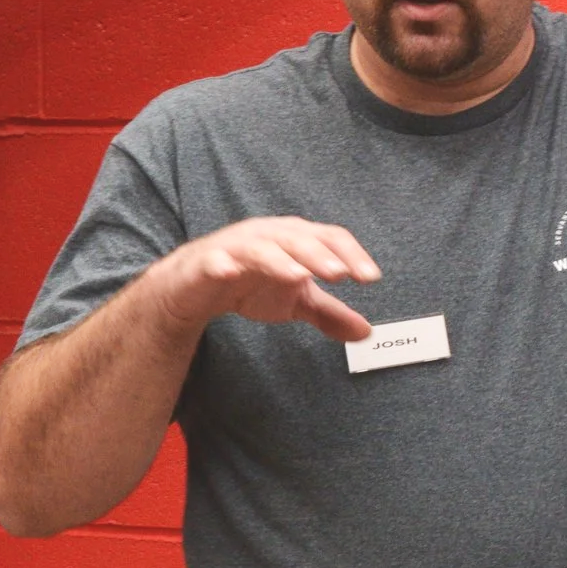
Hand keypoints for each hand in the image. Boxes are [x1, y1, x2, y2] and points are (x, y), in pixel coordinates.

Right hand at [142, 218, 381, 342]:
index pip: (329, 237)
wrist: (196, 290)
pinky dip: (222, 264)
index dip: (351, 254)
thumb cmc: (250, 284)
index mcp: (294, 240)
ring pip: (261, 246)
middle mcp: (268, 236)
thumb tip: (365, 331)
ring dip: (281, 258)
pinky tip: (230, 272)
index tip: (370, 278)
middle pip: (298, 238)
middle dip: (320, 254)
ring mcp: (236, 247)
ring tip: (300, 275)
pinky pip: (215, 260)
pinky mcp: (207, 262)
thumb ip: (329, 314)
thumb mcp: (295, 301)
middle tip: (340, 273)